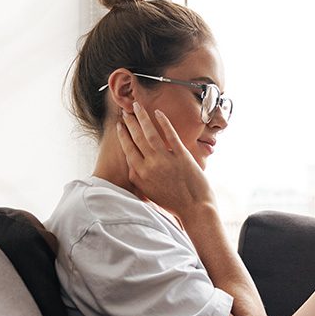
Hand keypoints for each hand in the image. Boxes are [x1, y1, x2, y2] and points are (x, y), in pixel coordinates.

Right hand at [116, 101, 215, 218]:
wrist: (194, 209)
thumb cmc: (173, 203)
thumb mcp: (149, 193)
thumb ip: (139, 178)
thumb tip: (132, 166)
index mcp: (140, 174)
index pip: (127, 149)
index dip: (123, 135)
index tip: (120, 125)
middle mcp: (150, 165)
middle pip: (136, 138)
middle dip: (130, 122)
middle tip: (126, 111)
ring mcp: (165, 159)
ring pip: (150, 133)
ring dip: (142, 117)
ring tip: (137, 106)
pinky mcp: (181, 156)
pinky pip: (170, 135)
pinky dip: (163, 122)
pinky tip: (158, 113)